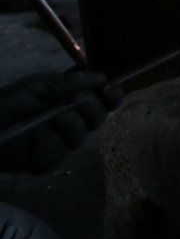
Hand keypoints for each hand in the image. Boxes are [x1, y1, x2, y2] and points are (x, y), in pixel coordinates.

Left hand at [0, 70, 122, 173]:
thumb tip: (101, 77)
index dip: (111, 95)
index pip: (100, 99)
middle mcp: (69, 121)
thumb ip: (67, 83)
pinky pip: (59, 154)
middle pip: (97, 118)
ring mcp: (59, 142)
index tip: (109, 90)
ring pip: (80, 137)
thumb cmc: (7, 103)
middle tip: (81, 103)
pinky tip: (36, 141)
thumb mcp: (36, 86)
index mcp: (69, 100)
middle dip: (93, 110)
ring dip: (69, 127)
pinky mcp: (47, 160)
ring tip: (50, 123)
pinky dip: (49, 146)